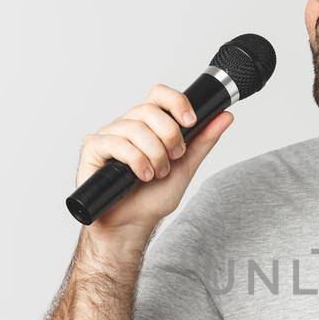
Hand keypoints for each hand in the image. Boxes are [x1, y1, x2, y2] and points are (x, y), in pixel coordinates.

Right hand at [76, 84, 234, 242]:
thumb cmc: (153, 198)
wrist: (132, 224)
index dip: (176, 101)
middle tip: (174, 157)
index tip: (191, 121)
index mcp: (149, 125)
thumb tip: (225, 116)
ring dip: (154, 154)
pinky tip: (141, 176)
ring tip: (156, 174)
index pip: (159, 95)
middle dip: (169, 135)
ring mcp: (109, 135)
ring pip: (134, 127)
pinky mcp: (93, 148)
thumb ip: (203, 141)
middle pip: (149, 109)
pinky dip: (135, 160)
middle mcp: (128, 126)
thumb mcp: (186, 166)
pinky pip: (116, 142)